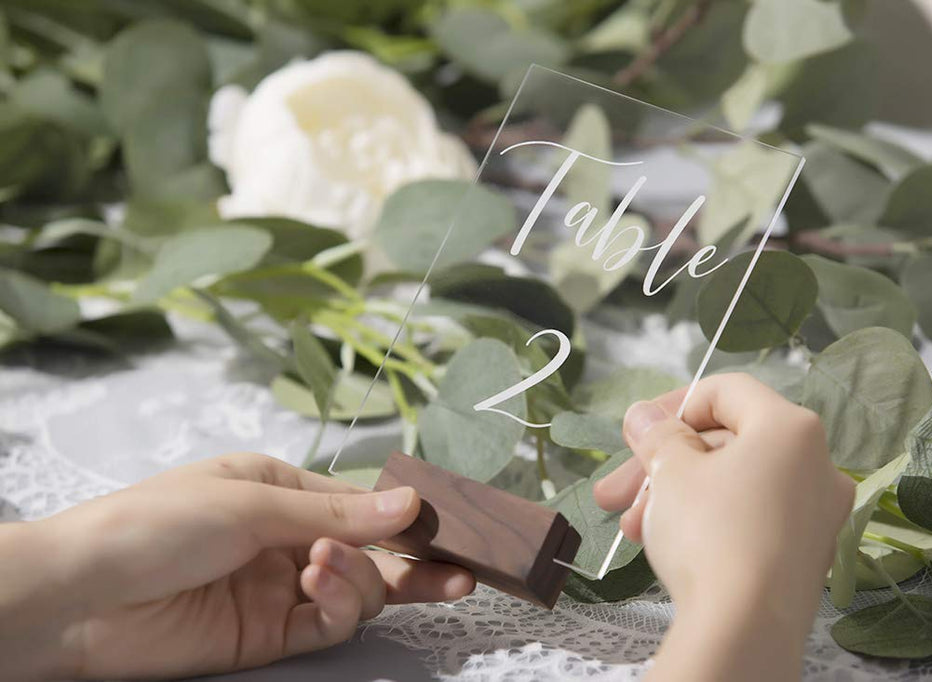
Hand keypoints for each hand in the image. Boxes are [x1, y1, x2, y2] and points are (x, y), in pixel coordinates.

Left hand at [0, 453, 474, 679]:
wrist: (80, 597)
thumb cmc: (154, 524)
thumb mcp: (250, 503)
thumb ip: (336, 513)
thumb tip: (410, 501)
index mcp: (280, 489)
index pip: (359, 502)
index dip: (403, 515)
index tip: (444, 523)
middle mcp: (286, 538)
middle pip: (369, 552)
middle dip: (414, 562)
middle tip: (458, 573)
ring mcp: (279, 587)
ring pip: (355, 590)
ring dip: (361, 579)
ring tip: (331, 567)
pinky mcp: (268, 634)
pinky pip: (327, 623)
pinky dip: (338, 605)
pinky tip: (321, 583)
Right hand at [593, 373, 853, 681]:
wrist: (744, 630)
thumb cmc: (709, 533)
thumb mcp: (671, 472)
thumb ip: (657, 435)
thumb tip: (642, 415)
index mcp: (790, 427)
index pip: (726, 391)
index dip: (672, 406)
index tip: (636, 433)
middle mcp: (817, 463)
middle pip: (725, 442)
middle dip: (662, 465)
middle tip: (615, 491)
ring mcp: (817, 512)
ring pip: (733, 484)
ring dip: (675, 497)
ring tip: (631, 527)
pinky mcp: (807, 553)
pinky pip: (751, 516)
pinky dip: (708, 520)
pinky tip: (664, 542)